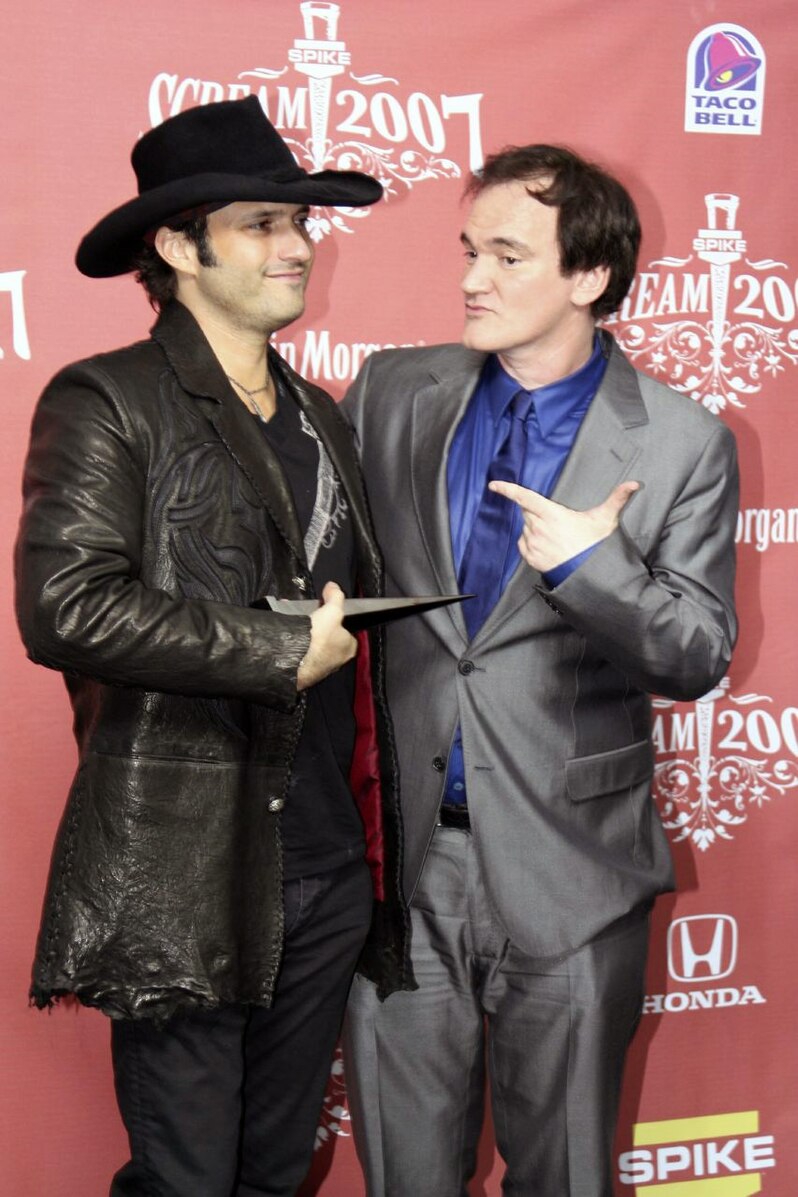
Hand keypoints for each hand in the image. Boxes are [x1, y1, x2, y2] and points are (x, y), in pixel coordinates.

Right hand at [296, 582, 357, 690]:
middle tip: (309, 615)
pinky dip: (292, 640)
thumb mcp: (332, 611)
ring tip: (294, 621)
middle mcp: (336, 660)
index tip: (327, 611)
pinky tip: (286, 632)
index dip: (337, 619)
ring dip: (303, 631)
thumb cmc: (317, 640)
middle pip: (328, 636)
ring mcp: (318, 666)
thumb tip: (333, 587)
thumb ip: (335, 597)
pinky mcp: (302, 669)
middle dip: (317, 624)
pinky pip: (298, 650)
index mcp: (349, 648)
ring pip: (311, 643)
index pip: (347, 630)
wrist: (292, 660)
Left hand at [488, 479, 639, 572]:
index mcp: (551, 514)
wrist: (590, 576)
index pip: (524, 497)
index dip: (508, 489)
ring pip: (526, 528)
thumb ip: (617, 498)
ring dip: (535, 528)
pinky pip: (524, 544)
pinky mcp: (530, 557)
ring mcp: (533, 543)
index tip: (493, 485)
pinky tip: (548, 546)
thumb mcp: (606, 519)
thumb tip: (634, 484)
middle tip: (555, 519)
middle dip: (536, 511)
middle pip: (527, 511)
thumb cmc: (595, 546)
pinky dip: (531, 542)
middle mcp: (538, 527)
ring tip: (556, 536)